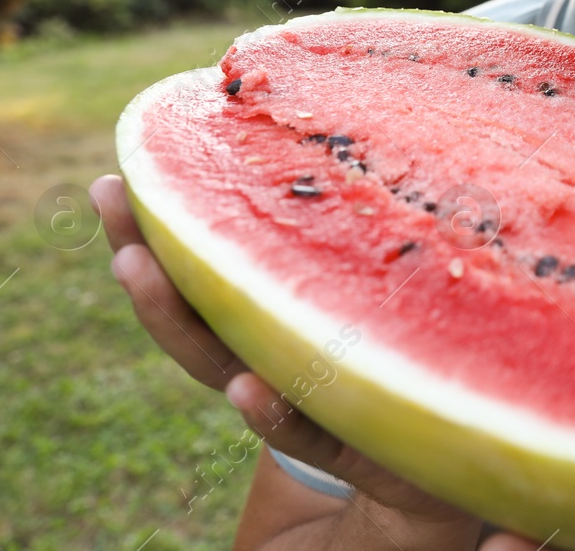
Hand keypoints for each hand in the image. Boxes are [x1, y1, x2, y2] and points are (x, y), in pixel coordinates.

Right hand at [89, 174, 472, 522]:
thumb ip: (357, 240)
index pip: (207, 276)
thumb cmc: (423, 352)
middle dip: (145, 257)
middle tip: (104, 200)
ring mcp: (309, 404)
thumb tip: (330, 125)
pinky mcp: (361, 445)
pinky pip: (309, 431)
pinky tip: (248, 387)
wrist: (470, 448)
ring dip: (179, 320)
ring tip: (135, 268)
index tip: (108, 182)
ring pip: (230, 365)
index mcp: (283, 324)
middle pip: (197, 316)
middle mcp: (279, 362)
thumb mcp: (394, 283)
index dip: (153, 234)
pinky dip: (274, 415)